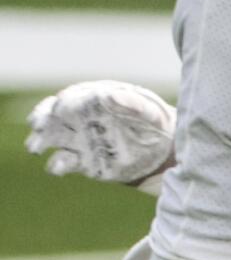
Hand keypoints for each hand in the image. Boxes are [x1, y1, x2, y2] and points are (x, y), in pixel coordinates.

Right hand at [25, 81, 175, 186]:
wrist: (164, 152)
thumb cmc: (156, 123)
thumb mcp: (150, 112)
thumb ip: (132, 103)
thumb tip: (110, 95)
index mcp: (97, 99)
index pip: (73, 97)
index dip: (65, 101)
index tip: (61, 107)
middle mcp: (83, 119)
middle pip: (52, 115)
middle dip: (42, 118)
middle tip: (37, 124)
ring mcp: (80, 140)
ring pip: (50, 138)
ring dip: (40, 141)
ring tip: (37, 147)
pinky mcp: (83, 162)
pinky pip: (63, 162)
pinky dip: (58, 164)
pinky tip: (62, 164)